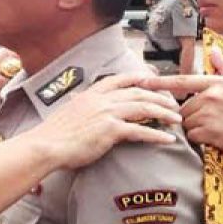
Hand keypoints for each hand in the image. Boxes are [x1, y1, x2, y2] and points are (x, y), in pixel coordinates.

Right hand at [31, 74, 180, 168]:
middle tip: (173, 103)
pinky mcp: (110, 131)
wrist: (46, 145)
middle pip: (138, 92)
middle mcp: (102, 99)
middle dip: (159, 96)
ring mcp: (107, 113)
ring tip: (176, 119)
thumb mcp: (68, 112)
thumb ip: (80, 107)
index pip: (119, 79)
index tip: (152, 80)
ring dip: (164, 113)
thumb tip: (81, 105)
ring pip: (144, 107)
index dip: (138, 78)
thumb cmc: (54, 135)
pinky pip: (141, 130)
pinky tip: (168, 139)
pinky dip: (157, 135)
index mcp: (91, 94)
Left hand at [142, 47, 222, 158]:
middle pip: (183, 107)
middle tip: (210, 119)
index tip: (143, 82)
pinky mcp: (210, 132)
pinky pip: (193, 136)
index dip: (160, 83)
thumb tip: (214, 49)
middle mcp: (211, 96)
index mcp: (216, 83)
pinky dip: (200, 139)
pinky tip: (214, 136)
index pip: (182, 81)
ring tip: (214, 127)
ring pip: (187, 122)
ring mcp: (210, 114)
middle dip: (190, 115)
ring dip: (195, 128)